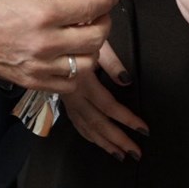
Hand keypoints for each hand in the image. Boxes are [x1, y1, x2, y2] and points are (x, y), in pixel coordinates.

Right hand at [0, 0, 115, 92]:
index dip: (106, 2)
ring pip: (88, 64)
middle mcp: (45, 43)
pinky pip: (71, 83)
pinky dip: (75, 71)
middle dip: (103, 24)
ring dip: (91, 50)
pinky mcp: (35, 82)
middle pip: (95, 38)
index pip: (90, 8)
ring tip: (82, 40)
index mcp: (44, 14)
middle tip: (97, 17)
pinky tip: (68, 58)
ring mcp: (41, 66)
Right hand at [60, 41, 148, 160]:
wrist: (45, 34)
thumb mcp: (96, 42)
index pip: (108, 106)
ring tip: (120, 154)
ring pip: (85, 126)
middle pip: (96, 122)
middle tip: (135, 153)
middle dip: (117, 139)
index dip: (127, 119)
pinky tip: (96, 141)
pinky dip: (87, 134)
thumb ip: (112, 62)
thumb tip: (126, 82)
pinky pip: (75, 122)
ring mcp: (67, 98)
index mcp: (82, 79)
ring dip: (103, 142)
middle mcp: (73, 93)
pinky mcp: (63, 98)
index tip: (143, 129)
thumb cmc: (75, 32)